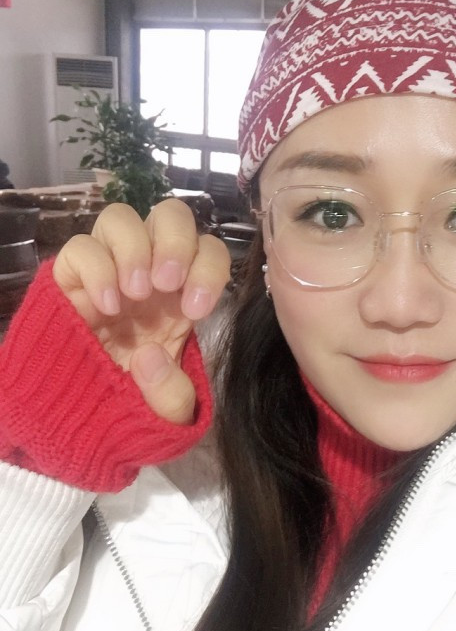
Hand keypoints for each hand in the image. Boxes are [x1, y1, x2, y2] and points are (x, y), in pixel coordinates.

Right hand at [53, 199, 230, 424]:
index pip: (210, 251)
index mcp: (182, 295)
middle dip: (176, 242)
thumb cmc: (129, 402)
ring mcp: (109, 270)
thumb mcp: (164, 412)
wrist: (76, 415)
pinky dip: (96, 268)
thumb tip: (149, 354)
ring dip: (135, 249)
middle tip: (166, 285)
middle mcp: (149, 272)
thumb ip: (174, 395)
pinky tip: (105, 307)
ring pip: (123, 216)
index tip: (196, 310)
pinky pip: (81, 246)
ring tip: (134, 295)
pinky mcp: (69, 277)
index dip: (210, 268)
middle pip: (171, 215)